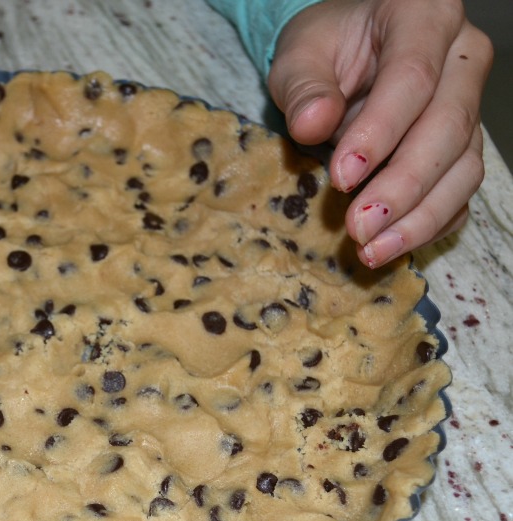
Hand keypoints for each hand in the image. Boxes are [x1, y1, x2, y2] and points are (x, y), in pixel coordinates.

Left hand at [268, 0, 492, 267]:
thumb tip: (313, 123)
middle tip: (359, 227)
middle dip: (403, 187)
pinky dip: (429, 225)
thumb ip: (303, 86)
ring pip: (464, 168)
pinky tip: (392, 246)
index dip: (380, 132)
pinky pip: (460, 194)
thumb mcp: (299, 55)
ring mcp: (470, 106)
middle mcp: (463, 59)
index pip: (413, 78)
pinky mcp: (463, 149)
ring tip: (372, 250)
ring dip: (419, 218)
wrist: (347, 55)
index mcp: (425, 16)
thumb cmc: (325, 50)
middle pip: (448, 128)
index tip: (342, 177)